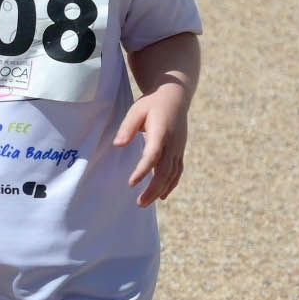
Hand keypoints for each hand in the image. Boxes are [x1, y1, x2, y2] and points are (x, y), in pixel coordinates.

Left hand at [114, 81, 189, 204]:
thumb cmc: (152, 103)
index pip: (153, 155)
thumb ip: (127, 128)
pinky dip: (170, 185)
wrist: (175, 96)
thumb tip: (118, 145)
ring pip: (172, 175)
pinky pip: (177, 172)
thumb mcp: (136, 110)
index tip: (131, 183)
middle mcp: (173, 143)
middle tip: (139, 203)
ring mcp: (178, 148)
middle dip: (153, 189)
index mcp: (161, 132)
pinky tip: (161, 196)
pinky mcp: (179, 151)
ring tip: (144, 203)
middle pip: (165, 171)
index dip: (143, 170)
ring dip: (160, 190)